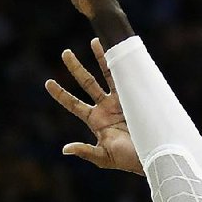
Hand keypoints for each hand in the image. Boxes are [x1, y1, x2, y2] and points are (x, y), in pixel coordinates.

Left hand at [46, 38, 142, 174]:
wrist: (153, 154)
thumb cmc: (127, 160)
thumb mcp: (103, 157)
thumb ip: (85, 151)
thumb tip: (65, 149)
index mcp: (95, 121)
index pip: (73, 104)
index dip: (61, 93)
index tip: (48, 83)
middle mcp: (105, 108)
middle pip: (86, 83)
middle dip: (76, 68)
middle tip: (65, 53)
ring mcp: (119, 100)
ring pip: (106, 74)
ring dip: (100, 58)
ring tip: (94, 41)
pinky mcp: (134, 97)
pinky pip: (125, 76)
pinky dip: (121, 64)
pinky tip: (117, 49)